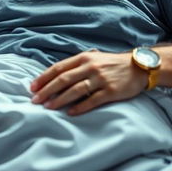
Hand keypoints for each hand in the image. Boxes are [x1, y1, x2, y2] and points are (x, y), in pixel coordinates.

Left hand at [29, 50, 146, 114]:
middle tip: (35, 100)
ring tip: (48, 107)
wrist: (138, 67)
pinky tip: (70, 113)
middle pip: (63, 79)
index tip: (32, 87)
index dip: (44, 78)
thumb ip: (76, 65)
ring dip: (59, 100)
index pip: (59, 68)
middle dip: (47, 90)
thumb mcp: (94, 58)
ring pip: (75, 90)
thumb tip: (55, 76)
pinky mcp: (110, 91)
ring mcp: (100, 79)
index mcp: (84, 57)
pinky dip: (79, 107)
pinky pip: (92, 101)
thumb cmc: (112, 64)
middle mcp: (91, 67)